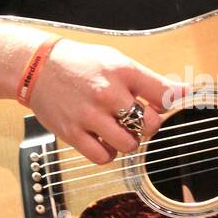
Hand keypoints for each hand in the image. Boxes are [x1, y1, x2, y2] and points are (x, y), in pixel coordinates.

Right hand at [28, 39, 189, 164]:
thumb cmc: (80, 64)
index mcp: (122, 71)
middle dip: (149, 125)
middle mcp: (107, 93)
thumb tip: (181, 94)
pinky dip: (108, 153)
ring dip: (129, 141)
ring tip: (118, 129)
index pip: (165, 94)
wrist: (37, 67)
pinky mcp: (72, 133)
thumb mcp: (116, 60)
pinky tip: (103, 140)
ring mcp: (89, 115)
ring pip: (129, 145)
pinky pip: (103, 157)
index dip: (173, 102)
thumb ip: (147, 80)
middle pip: (150, 124)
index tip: (169, 103)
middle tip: (138, 118)